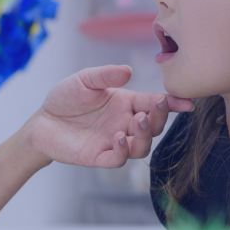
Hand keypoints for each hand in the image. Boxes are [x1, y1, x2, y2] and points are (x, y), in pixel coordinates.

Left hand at [27, 65, 192, 168]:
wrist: (42, 120)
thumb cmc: (66, 98)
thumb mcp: (85, 79)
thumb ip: (106, 75)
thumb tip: (129, 70)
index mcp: (126, 103)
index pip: (154, 103)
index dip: (172, 103)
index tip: (187, 102)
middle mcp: (125, 123)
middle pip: (154, 126)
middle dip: (160, 119)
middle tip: (152, 110)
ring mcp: (114, 142)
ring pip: (142, 146)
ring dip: (145, 135)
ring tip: (137, 122)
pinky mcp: (99, 156)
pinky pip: (119, 159)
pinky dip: (123, 150)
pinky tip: (119, 137)